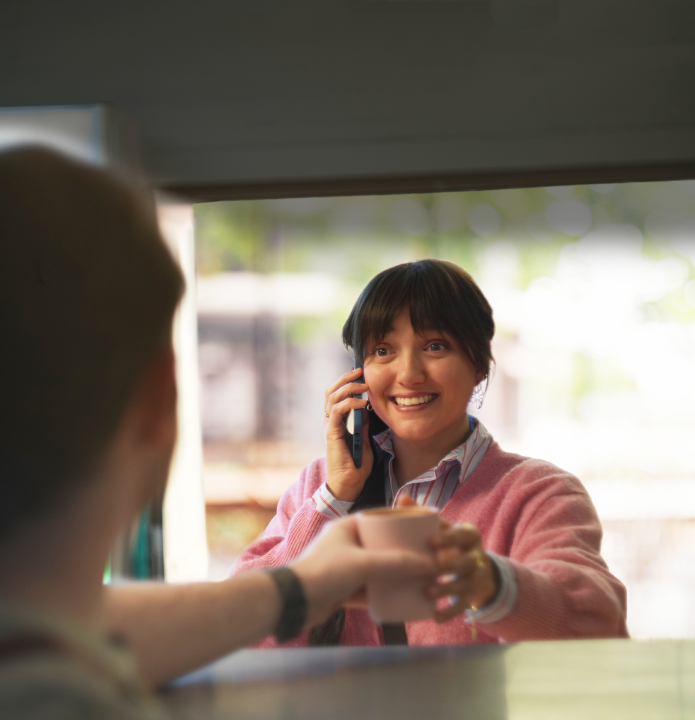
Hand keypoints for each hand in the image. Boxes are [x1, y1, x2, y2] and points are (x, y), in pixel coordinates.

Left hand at [290, 516, 436, 626]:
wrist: (293, 602)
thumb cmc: (325, 572)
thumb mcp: (364, 563)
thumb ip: (397, 562)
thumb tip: (431, 564)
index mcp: (348, 527)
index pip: (381, 519)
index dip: (402, 523)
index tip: (423, 530)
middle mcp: (346, 544)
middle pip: (382, 546)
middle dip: (403, 553)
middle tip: (425, 557)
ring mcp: (344, 567)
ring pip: (377, 569)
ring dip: (395, 575)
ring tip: (419, 579)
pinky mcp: (342, 590)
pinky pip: (370, 589)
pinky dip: (385, 593)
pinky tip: (403, 599)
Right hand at [323, 368, 373, 501]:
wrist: (348, 486)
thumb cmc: (355, 468)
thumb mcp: (364, 442)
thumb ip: (362, 426)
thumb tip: (366, 410)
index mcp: (337, 424)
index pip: (337, 397)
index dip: (345, 383)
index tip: (358, 374)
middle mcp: (330, 423)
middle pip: (331, 393)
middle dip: (345, 379)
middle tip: (359, 370)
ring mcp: (330, 428)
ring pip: (332, 398)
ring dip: (348, 388)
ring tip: (362, 384)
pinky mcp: (332, 434)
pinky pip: (338, 412)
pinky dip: (349, 403)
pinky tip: (361, 402)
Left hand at [426, 518, 498, 622]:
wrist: (479, 571)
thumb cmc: (451, 544)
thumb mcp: (443, 528)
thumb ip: (423, 515)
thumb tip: (402, 498)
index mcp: (469, 536)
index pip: (462, 534)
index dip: (448, 538)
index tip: (430, 541)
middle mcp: (476, 557)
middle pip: (465, 561)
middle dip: (447, 565)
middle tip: (429, 567)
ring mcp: (475, 579)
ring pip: (463, 584)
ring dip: (445, 589)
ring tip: (427, 592)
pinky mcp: (472, 598)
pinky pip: (462, 607)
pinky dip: (449, 613)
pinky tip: (435, 617)